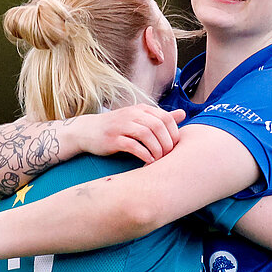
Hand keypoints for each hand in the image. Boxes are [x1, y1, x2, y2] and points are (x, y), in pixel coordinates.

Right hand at [66, 106, 186, 163]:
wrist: (88, 131)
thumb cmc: (118, 128)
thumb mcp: (140, 119)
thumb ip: (161, 118)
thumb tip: (183, 114)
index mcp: (142, 109)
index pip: (165, 118)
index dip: (174, 133)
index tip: (174, 147)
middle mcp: (132, 114)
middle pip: (158, 126)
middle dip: (166, 143)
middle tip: (168, 156)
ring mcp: (122, 126)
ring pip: (146, 135)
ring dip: (156, 150)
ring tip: (159, 160)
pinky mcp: (113, 139)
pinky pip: (133, 145)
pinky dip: (143, 154)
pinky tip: (148, 162)